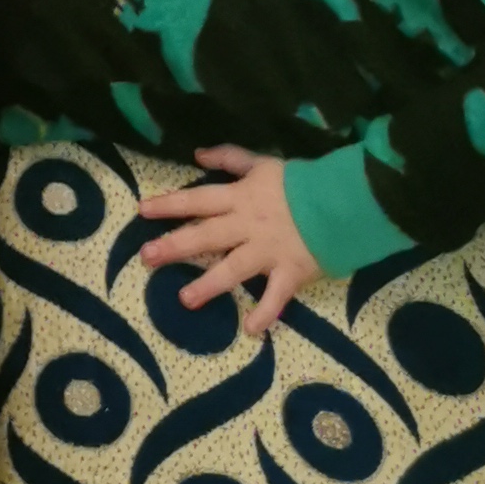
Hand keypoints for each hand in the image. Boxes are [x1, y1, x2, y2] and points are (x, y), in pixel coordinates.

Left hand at [136, 146, 318, 335]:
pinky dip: (266, 313)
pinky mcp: (291, 272)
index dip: (170, 204)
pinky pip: (277, 296)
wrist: (342, 201)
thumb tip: (197, 153)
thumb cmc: (300, 183)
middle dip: (175, 246)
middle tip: (146, 256)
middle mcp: (248, 226)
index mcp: (240, 198)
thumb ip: (230, 158)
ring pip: (234, 268)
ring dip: (209, 284)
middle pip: (207, 235)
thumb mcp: (262, 164)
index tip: (142, 211)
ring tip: (184, 299)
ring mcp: (268, 251)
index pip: (198, 200)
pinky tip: (250, 330)